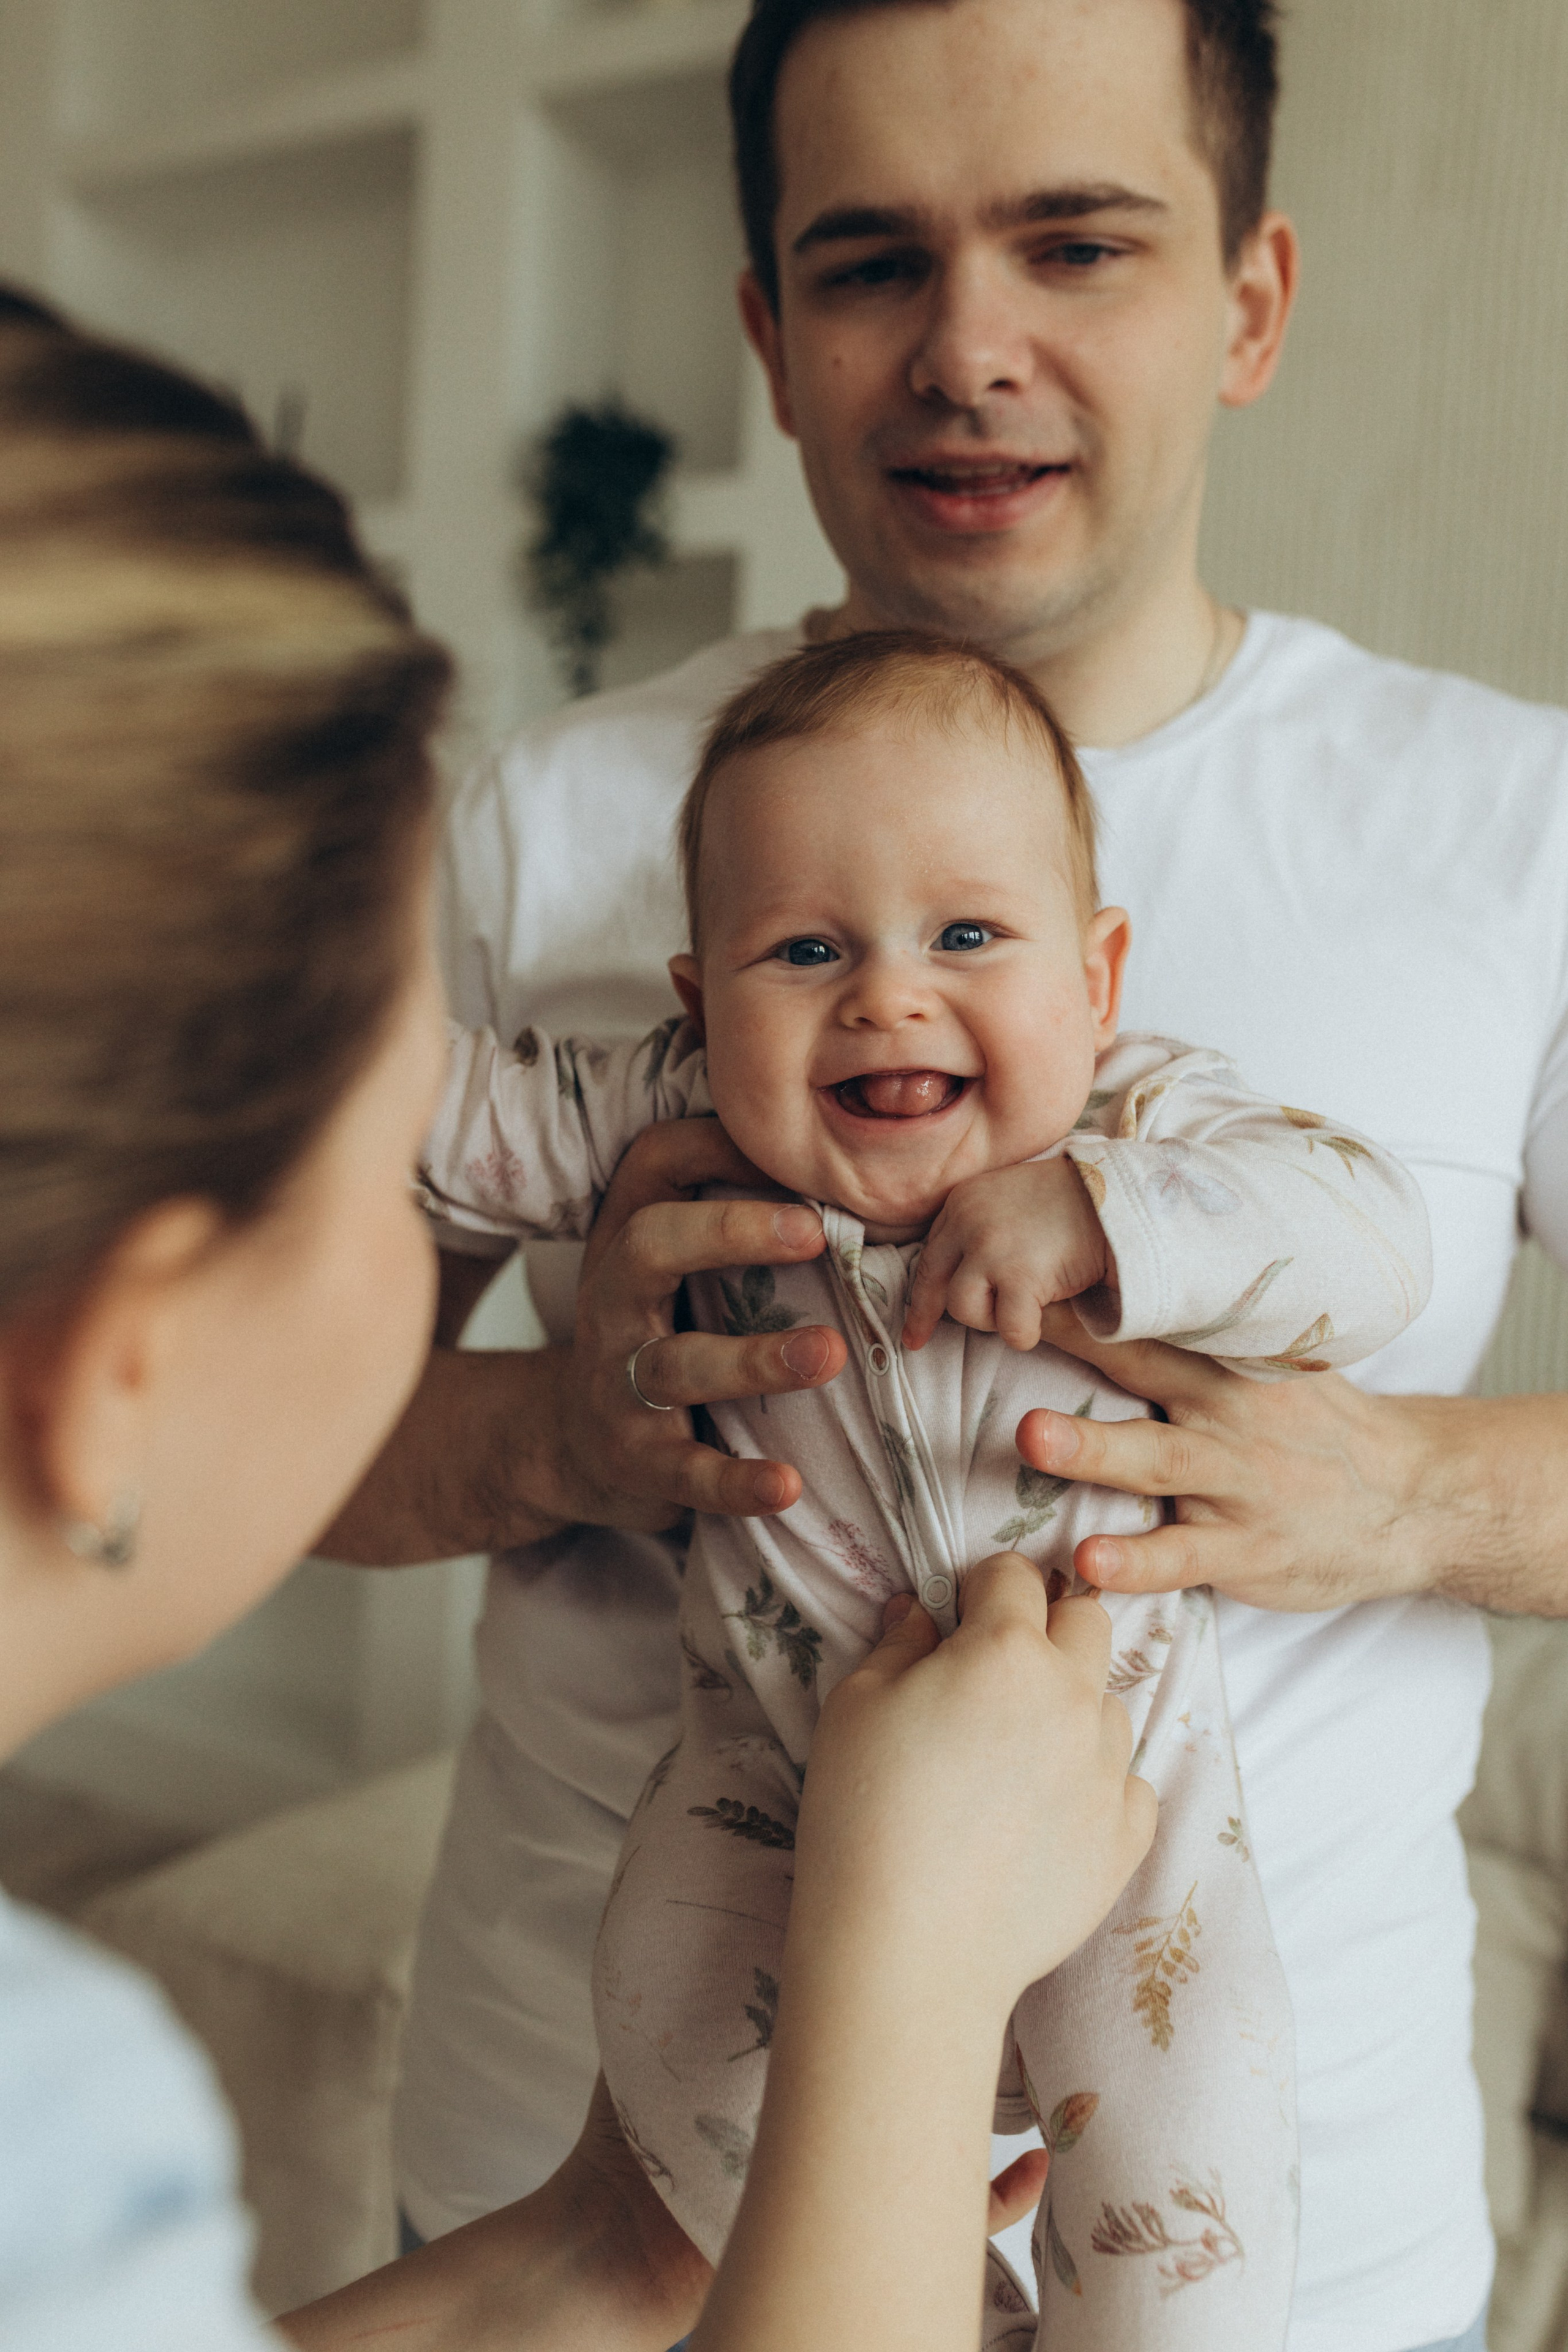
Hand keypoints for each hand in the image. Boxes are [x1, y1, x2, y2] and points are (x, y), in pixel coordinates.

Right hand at [557, 1119, 848, 1527]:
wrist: (573, 1440)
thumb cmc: (660, 1327)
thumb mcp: (675, 1258)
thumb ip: (735, 1205)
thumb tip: (844, 1160)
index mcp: (629, 1235)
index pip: (658, 1162)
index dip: (724, 1146)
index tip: (805, 1154)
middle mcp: (612, 1298)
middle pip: (650, 1245)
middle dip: (729, 1232)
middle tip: (815, 1234)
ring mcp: (618, 1381)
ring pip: (678, 1363)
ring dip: (754, 1359)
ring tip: (829, 1354)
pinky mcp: (636, 1460)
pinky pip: (686, 1471)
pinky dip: (736, 1481)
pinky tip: (788, 1485)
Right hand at [793, 1559, 1155, 2022]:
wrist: (907, 1953)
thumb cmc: (864, 1815)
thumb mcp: (854, 1706)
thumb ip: (897, 1644)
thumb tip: (919, 1613)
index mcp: (1007, 1650)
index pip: (1013, 1574)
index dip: (980, 1587)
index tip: (956, 1618)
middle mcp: (1074, 1697)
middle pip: (1087, 1621)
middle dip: (1046, 1627)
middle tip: (995, 1674)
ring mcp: (1108, 1769)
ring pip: (1109, 1704)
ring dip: (1071, 1709)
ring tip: (1013, 1760)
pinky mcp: (1127, 1838)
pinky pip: (1128, 1783)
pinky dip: (1095, 1784)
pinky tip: (1045, 1814)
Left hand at [903, 1159, 1107, 1352]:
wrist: (1117, 1200)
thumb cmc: (1075, 1203)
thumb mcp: (1011, 1198)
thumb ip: (980, 1225)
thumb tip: (956, 1271)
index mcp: (964, 1201)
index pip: (930, 1254)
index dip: (921, 1290)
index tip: (913, 1320)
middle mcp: (968, 1221)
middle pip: (933, 1283)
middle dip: (923, 1317)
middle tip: (917, 1341)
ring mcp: (991, 1249)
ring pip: (963, 1310)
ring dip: (992, 1318)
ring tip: (1022, 1305)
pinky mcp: (1019, 1276)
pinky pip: (1007, 1329)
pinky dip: (1025, 1333)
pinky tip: (1041, 1319)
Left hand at [1016, 1305, 1436, 1608]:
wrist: (1413, 1498)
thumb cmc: (1316, 1429)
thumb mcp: (1269, 1368)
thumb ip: (1195, 1339)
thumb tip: (1108, 1294)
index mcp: (1225, 1363)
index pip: (1146, 1316)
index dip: (1081, 1292)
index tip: (1016, 1262)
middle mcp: (1228, 1413)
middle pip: (1144, 1371)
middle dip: (1078, 1344)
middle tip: (1009, 1322)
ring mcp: (1238, 1483)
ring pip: (1159, 1462)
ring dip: (1094, 1450)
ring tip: (1033, 1438)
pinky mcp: (1247, 1548)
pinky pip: (1185, 1556)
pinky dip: (1138, 1560)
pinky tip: (1091, 1563)